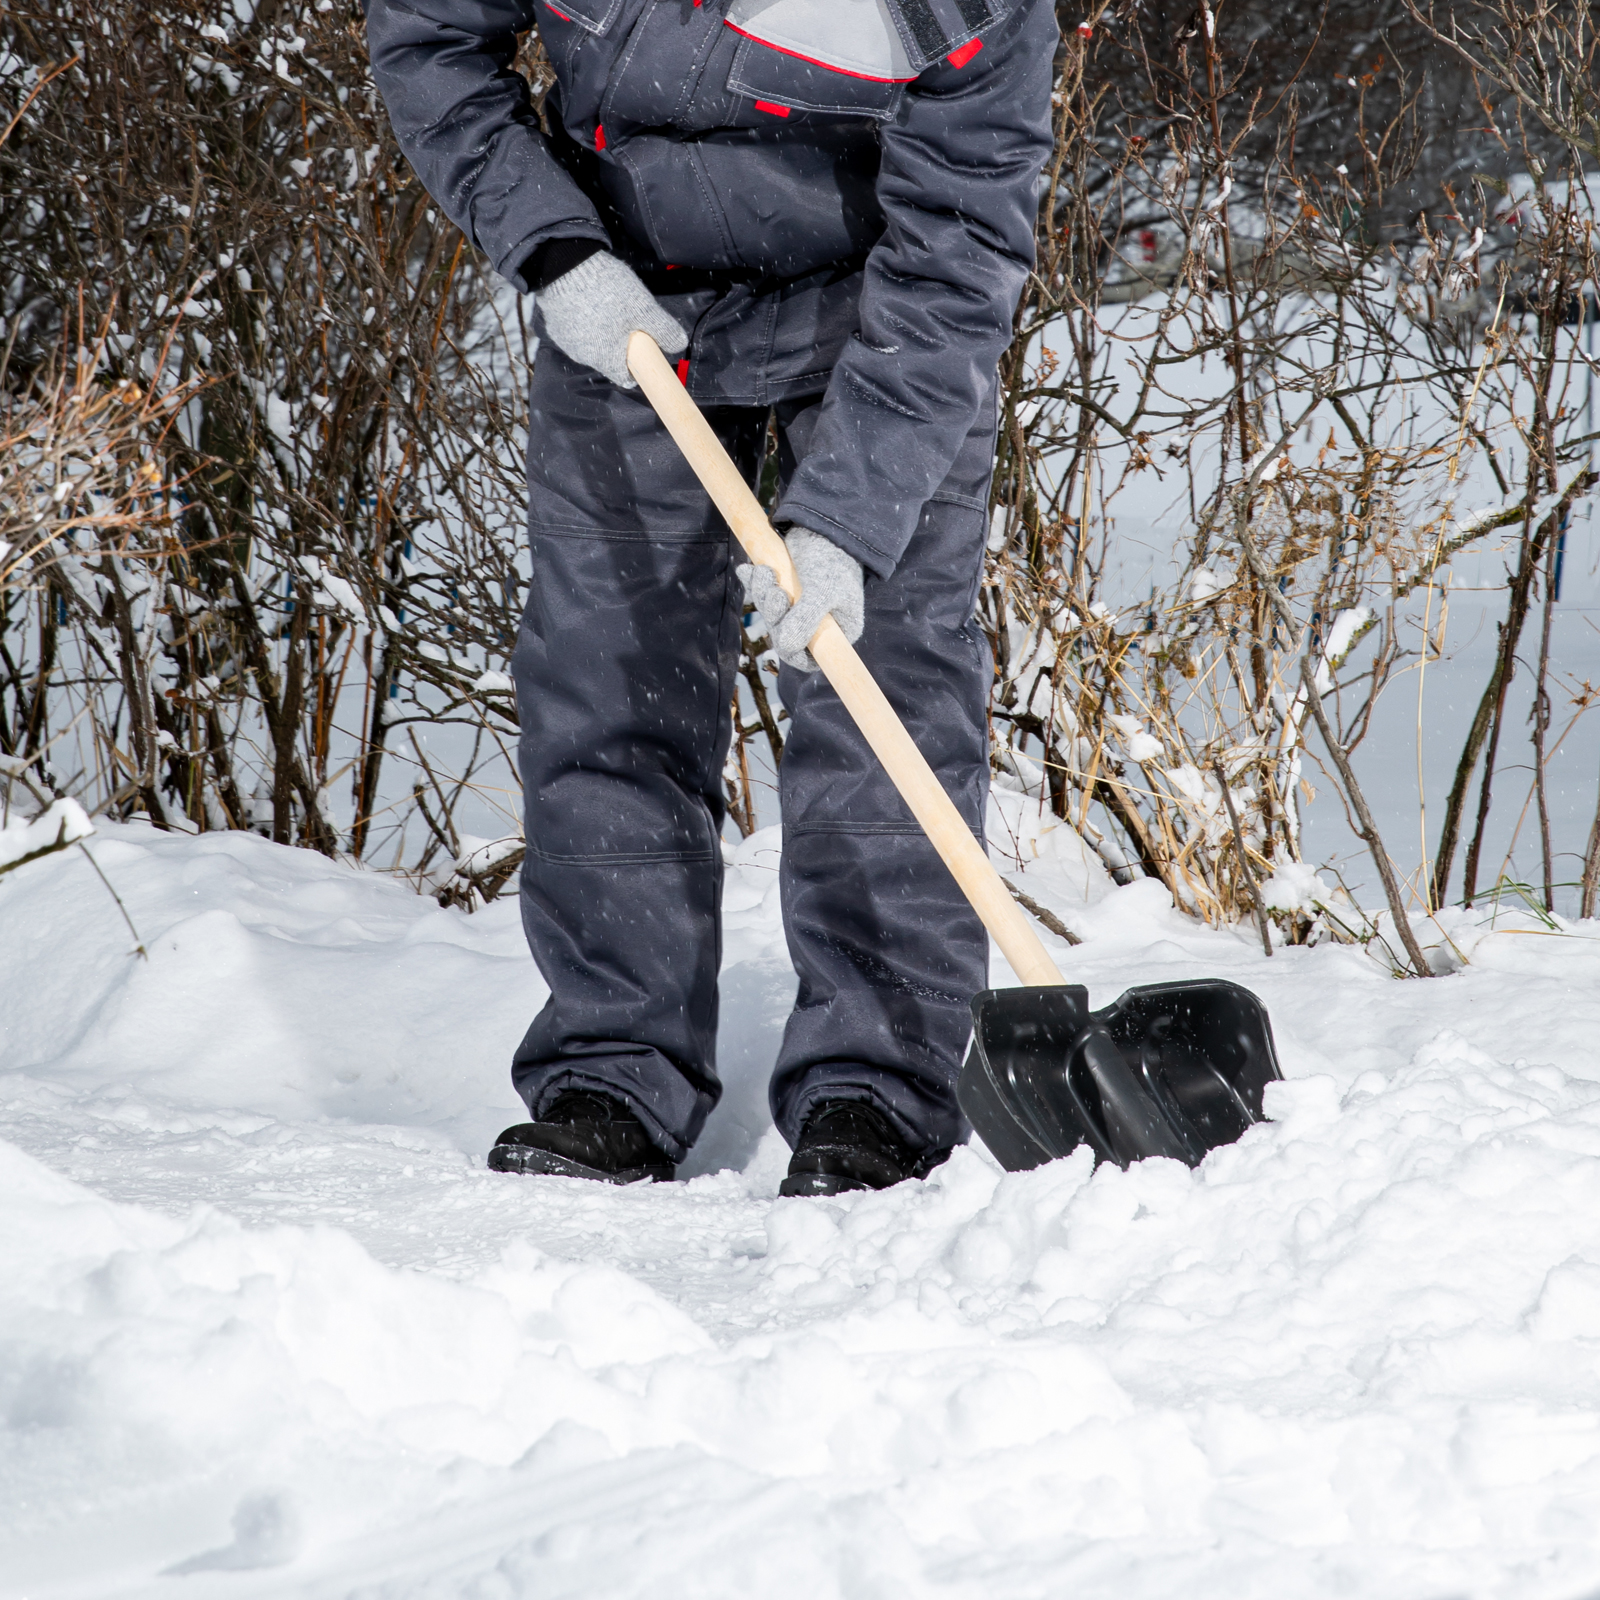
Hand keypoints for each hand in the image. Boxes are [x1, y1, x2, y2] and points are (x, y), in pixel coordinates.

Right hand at [536, 253, 686, 388]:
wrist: (564, 266)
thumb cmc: (608, 292)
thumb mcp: (644, 308)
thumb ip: (663, 329)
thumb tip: (679, 345)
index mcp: (606, 359)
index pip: (624, 378)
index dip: (637, 368)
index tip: (642, 353)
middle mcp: (583, 357)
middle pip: (607, 360)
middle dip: (618, 346)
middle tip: (626, 321)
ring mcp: (565, 343)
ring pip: (590, 346)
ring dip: (599, 334)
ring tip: (606, 307)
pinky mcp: (553, 327)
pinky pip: (573, 332)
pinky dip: (582, 323)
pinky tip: (587, 303)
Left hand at [737, 527, 863, 671]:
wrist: (823, 521)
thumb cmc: (832, 557)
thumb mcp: (823, 589)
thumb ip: (806, 620)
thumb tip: (785, 648)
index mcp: (838, 631)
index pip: (811, 658)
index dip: (792, 650)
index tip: (783, 632)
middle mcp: (819, 624)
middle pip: (785, 636)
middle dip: (774, 614)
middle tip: (775, 591)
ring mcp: (800, 607)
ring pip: (772, 615)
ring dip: (762, 594)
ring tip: (765, 571)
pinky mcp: (786, 589)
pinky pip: (764, 596)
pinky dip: (755, 582)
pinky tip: (749, 569)